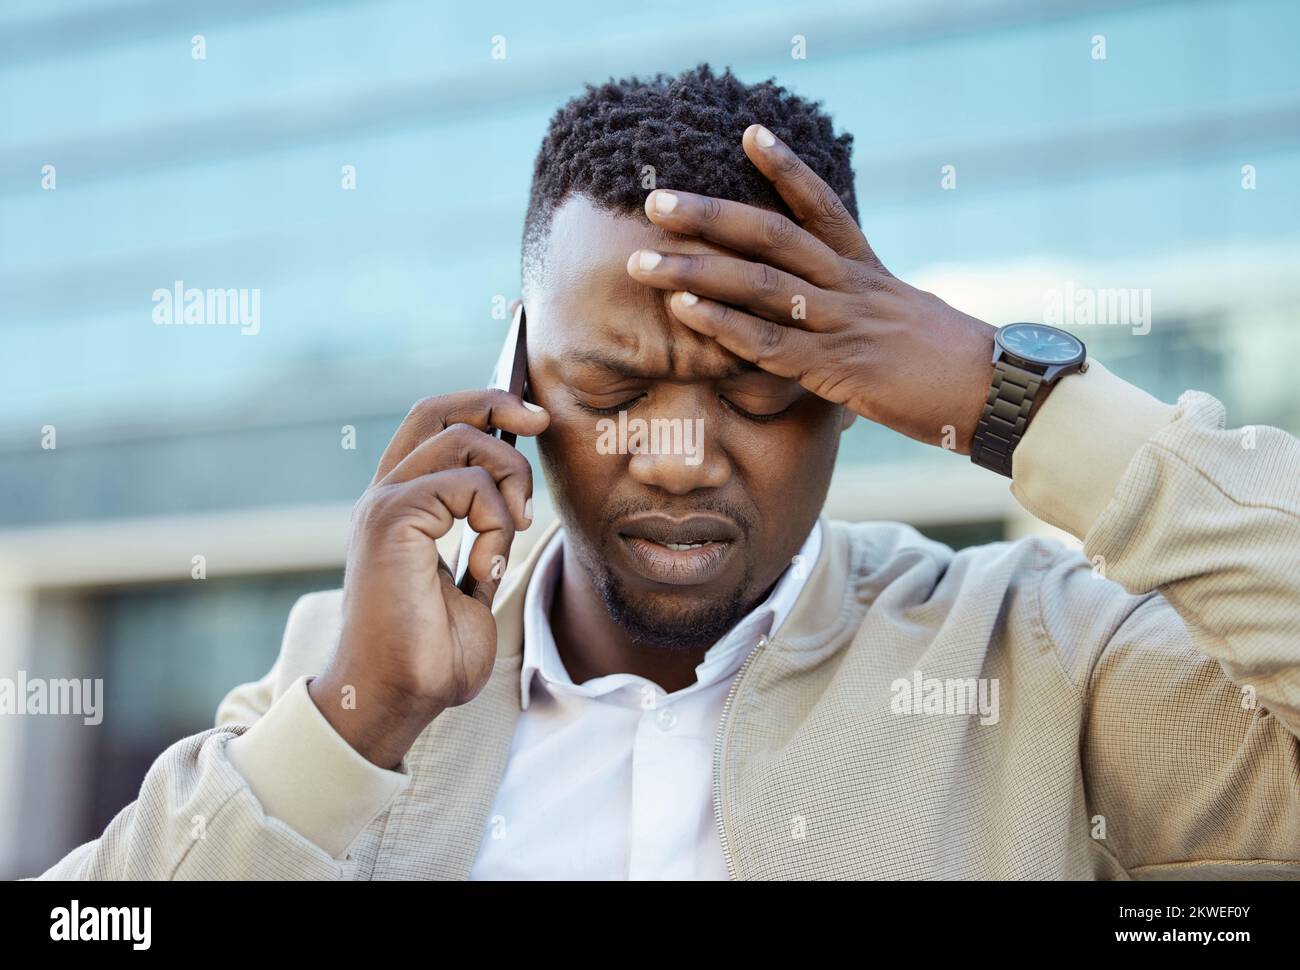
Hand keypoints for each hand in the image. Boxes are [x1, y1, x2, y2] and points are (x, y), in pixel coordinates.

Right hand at [309, 389, 548, 767]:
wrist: (398, 697)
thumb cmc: (433, 653)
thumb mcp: (472, 581)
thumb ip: (486, 536)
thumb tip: (514, 501)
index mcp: (401, 505)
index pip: (434, 424)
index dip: (483, 404)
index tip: (531, 417)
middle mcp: (386, 496)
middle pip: (439, 411)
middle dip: (496, 402)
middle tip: (539, 421)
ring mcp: (384, 505)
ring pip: (465, 444)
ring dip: (509, 483)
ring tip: (511, 534)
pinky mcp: (391, 520)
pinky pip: (466, 486)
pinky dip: (495, 523)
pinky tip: (484, 568)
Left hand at [626, 124, 998, 453]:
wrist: (993, 392)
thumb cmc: (948, 364)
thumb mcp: (905, 319)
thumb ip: (862, 309)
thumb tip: (830, 318)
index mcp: (867, 270)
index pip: (820, 207)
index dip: (784, 168)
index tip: (748, 134)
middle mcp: (850, 286)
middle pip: (770, 236)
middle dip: (709, 217)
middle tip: (657, 202)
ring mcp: (841, 324)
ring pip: (758, 286)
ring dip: (695, 271)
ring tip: (643, 261)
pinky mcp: (837, 369)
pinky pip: (769, 343)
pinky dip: (723, 326)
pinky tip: (684, 312)